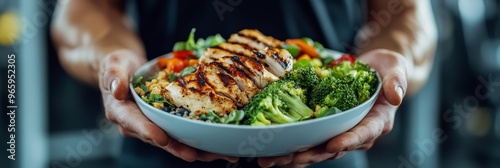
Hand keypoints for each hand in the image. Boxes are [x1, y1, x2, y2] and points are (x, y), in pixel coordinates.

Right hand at [98, 49, 238, 162]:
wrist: (126, 67)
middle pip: (159, 139)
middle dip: (179, 148)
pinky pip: (183, 132)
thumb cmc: (118, 65)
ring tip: (218, 153)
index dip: (148, 132)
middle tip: (195, 154)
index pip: (135, 123)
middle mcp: (137, 124)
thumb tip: (118, 90)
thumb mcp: (113, 64)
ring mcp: (153, 125)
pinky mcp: (166, 122)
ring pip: (175, 141)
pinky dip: (201, 139)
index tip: (162, 139)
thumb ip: (114, 76)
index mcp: (121, 112)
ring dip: (197, 149)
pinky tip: (220, 144)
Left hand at [257, 49, 408, 166]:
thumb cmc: (387, 67)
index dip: (348, 141)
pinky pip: (308, 138)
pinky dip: (290, 144)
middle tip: (289, 158)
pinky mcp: (325, 127)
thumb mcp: (396, 67)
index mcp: (376, 121)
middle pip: (333, 148)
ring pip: (316, 148)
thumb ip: (396, 81)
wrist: (374, 68)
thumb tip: (396, 96)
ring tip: (271, 159)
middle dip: (311, 154)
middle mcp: (357, 132)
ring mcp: (340, 131)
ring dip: (294, 156)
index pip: (362, 134)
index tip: (331, 146)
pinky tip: (270, 148)